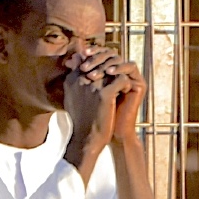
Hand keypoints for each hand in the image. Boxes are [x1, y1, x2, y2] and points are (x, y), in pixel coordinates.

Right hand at [59, 46, 120, 164]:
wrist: (87, 139)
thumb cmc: (82, 119)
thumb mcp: (72, 97)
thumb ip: (74, 80)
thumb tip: (76, 63)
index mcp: (71, 79)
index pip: (87, 59)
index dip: (100, 62)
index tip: (108, 71)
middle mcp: (80, 80)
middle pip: (101, 62)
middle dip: (112, 66)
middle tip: (119, 75)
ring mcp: (92, 86)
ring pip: (112, 69)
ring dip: (119, 75)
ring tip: (122, 84)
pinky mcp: (104, 94)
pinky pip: (121, 80)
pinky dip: (126, 84)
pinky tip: (126, 91)